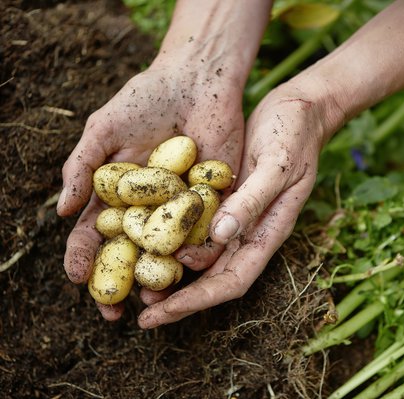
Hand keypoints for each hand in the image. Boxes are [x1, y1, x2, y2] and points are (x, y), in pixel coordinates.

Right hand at [58, 61, 244, 319]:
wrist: (198, 80)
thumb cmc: (145, 100)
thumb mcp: (104, 129)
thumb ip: (82, 167)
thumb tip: (59, 211)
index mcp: (120, 194)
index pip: (97, 233)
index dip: (85, 257)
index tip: (77, 280)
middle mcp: (150, 206)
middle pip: (132, 252)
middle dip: (121, 281)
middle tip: (113, 311)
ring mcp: (182, 206)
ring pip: (169, 251)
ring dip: (159, 277)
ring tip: (150, 298)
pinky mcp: (215, 200)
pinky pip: (205, 232)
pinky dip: (197, 252)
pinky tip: (189, 269)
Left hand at [136, 81, 339, 327]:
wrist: (300, 108)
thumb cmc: (295, 134)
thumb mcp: (277, 165)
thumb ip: (253, 200)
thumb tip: (221, 235)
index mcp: (269, 232)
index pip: (233, 280)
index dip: (198, 300)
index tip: (164, 313)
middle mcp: (251, 232)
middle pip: (214, 278)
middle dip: (180, 298)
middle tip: (143, 311)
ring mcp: (237, 216)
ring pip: (203, 257)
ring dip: (174, 274)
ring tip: (139, 283)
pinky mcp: (224, 198)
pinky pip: (197, 227)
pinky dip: (175, 239)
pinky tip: (150, 239)